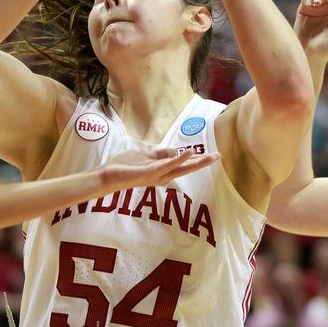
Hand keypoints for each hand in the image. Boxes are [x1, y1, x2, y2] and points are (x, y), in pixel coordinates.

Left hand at [99, 147, 221, 190]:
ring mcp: (158, 174)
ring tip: (212, 156)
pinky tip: (190, 152)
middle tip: (220, 156)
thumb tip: (176, 151)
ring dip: (197, 161)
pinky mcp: (151, 172)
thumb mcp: (145, 156)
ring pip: (182, 167)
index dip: (196, 158)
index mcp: (162, 170)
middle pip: (187, 167)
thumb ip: (159, 154)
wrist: (108, 175)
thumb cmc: (124, 166)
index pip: (183, 163)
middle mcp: (163, 175)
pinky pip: (168, 164)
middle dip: (203, 162)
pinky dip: (179, 158)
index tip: (211, 155)